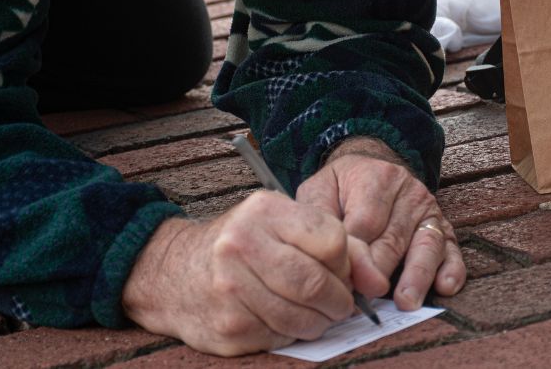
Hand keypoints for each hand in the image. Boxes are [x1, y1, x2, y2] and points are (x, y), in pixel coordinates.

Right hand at [122, 191, 355, 356]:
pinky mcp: (229, 328)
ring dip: (319, 323)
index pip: (332, 239)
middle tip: (339, 304)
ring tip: (313, 314)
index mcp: (263, 211)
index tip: (340, 270)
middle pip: (317, 284)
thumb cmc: (242, 244)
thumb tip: (376, 281)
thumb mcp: (280, 223)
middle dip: (339, 301)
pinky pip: (281, 340)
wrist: (174, 271)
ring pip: (303, 319)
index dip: (345, 262)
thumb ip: (334, 242)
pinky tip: (281, 320)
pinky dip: (291, 335)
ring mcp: (231, 289)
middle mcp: (242, 245)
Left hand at [296, 137, 465, 309]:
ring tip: (406, 301)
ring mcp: (428, 211)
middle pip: (393, 239)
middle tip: (366, 297)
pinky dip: (451, 270)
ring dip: (416, 276)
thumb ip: (320, 217)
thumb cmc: (342, 188)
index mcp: (376, 177)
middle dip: (379, 271)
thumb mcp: (321, 189)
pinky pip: (452, 251)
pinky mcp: (443, 228)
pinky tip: (444, 287)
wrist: (372, 168)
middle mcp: (408, 192)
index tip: (344, 281)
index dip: (355, 255)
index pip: (365, 222)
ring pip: (425, 246)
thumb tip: (329, 258)